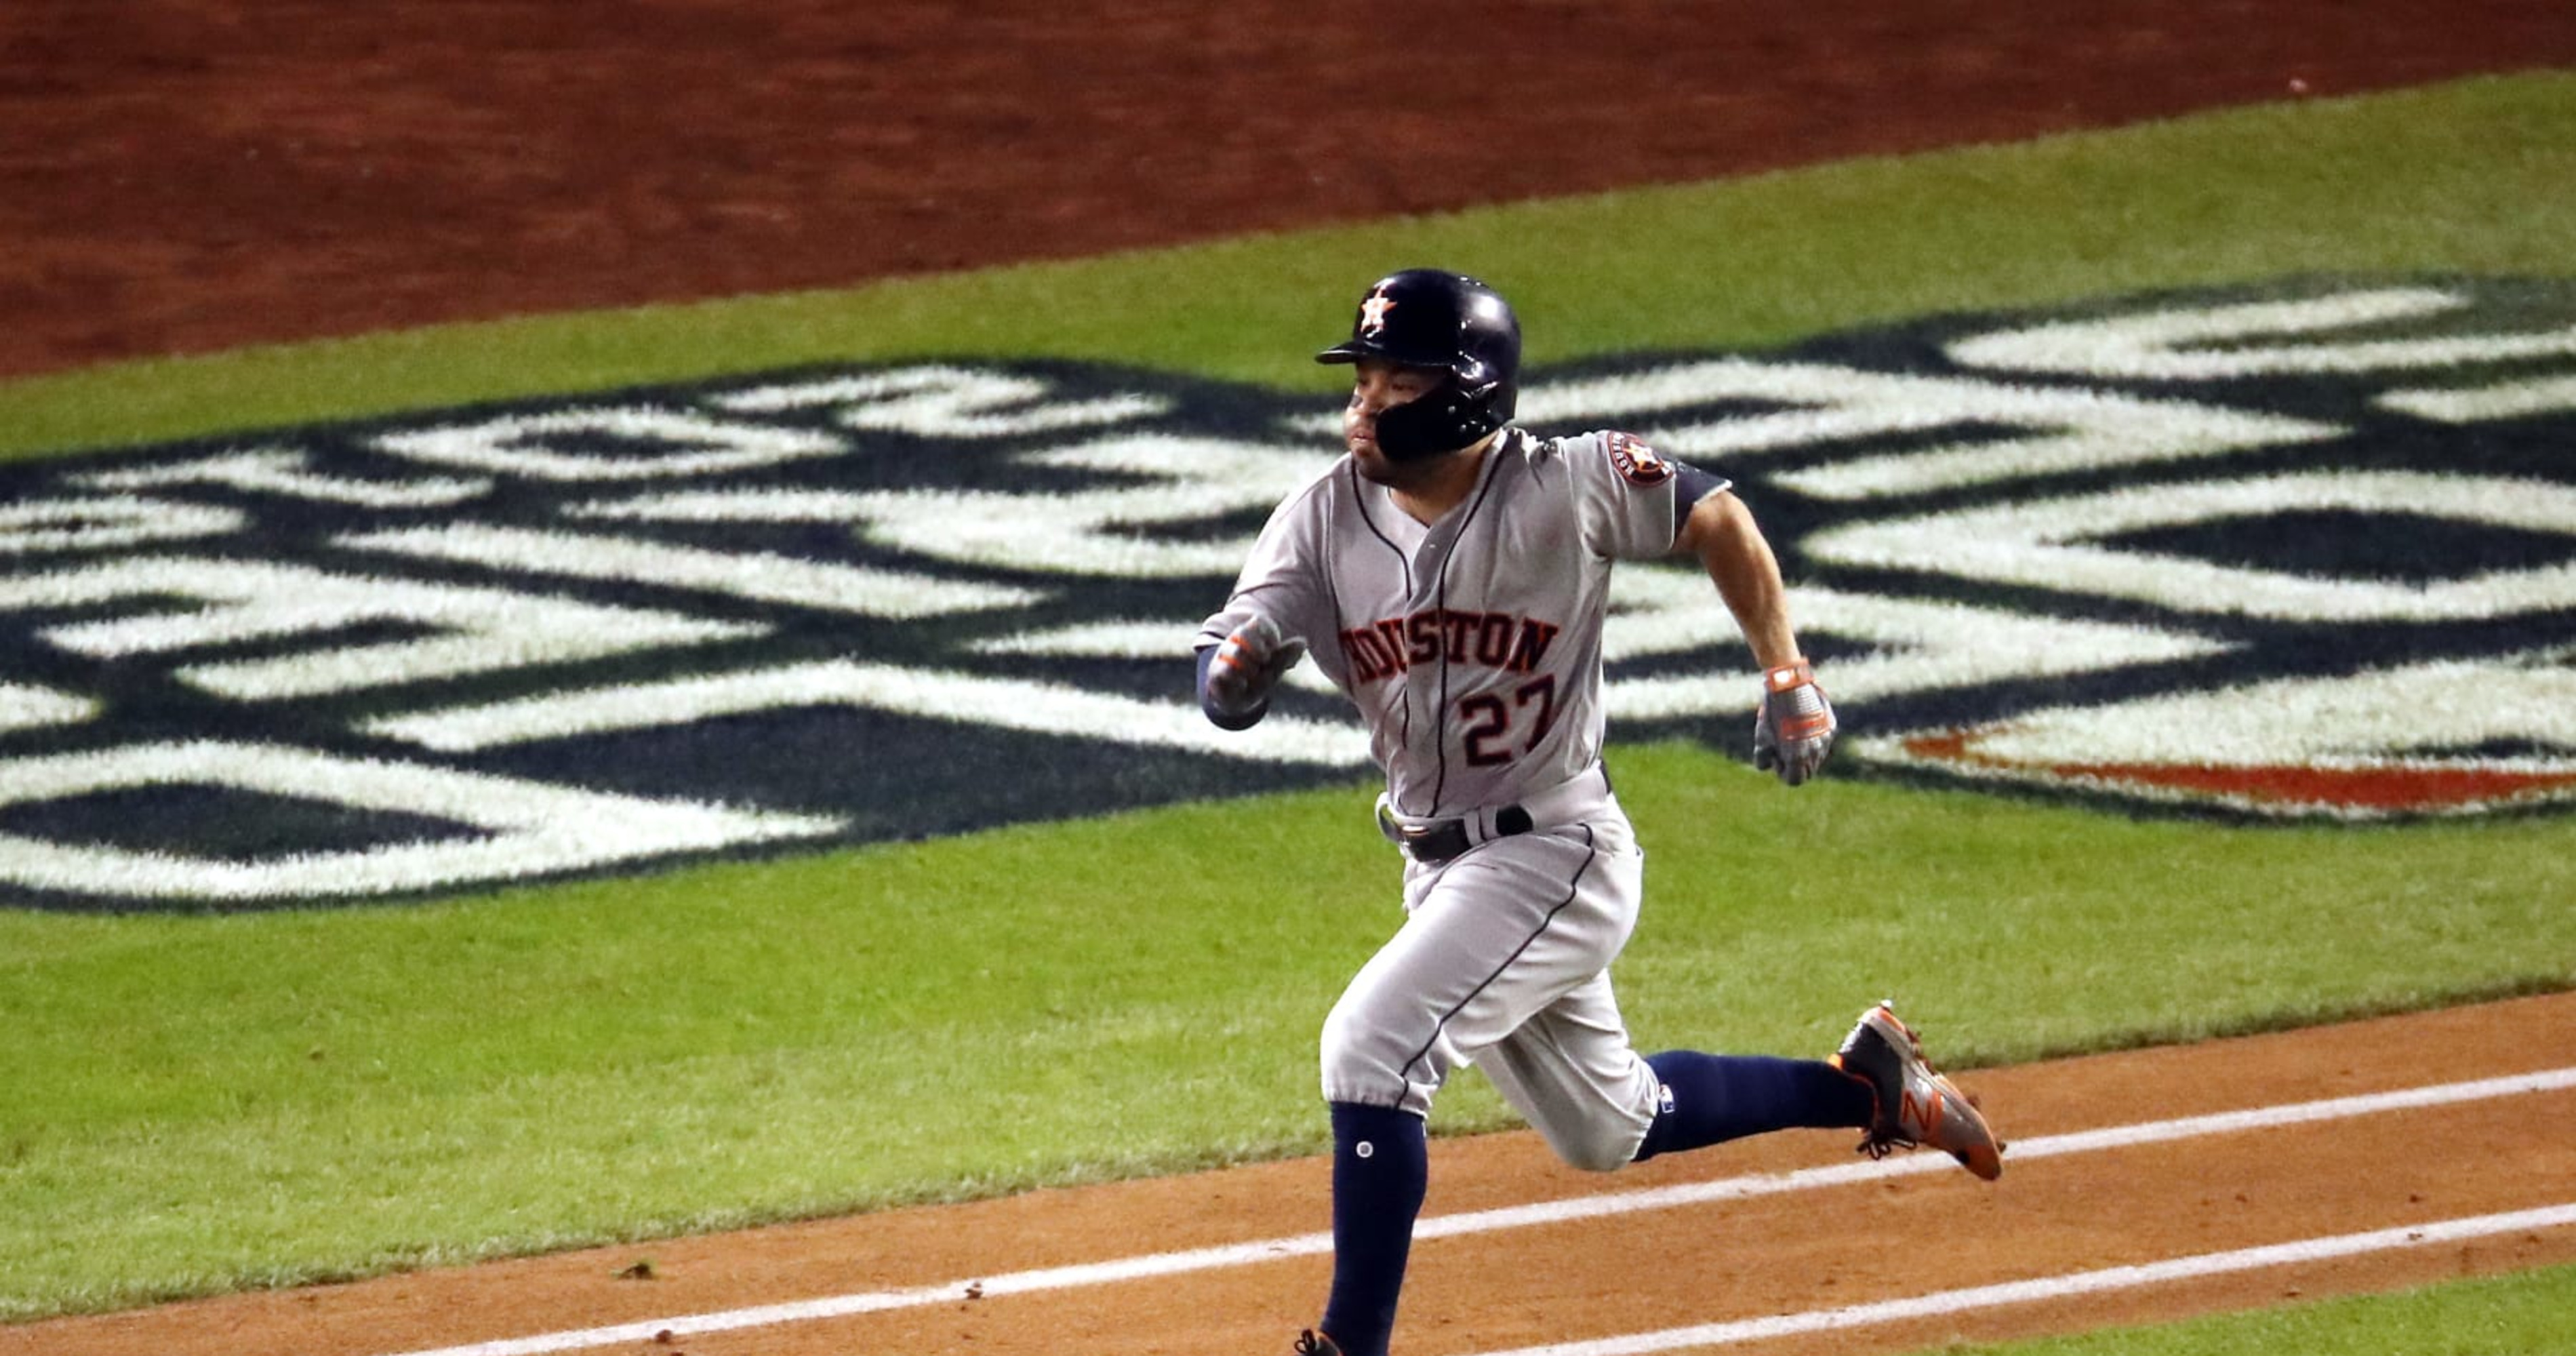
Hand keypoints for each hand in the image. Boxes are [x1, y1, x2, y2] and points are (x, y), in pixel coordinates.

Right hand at [1205, 614, 1306, 717]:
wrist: (1239, 701)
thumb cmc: (1257, 679)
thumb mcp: (1274, 669)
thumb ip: (1285, 656)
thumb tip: (1303, 642)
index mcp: (1251, 637)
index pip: (1259, 622)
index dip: (1269, 633)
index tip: (1274, 646)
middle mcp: (1235, 643)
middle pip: (1242, 631)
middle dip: (1257, 646)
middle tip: (1265, 658)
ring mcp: (1223, 657)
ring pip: (1233, 651)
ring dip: (1248, 665)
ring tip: (1253, 673)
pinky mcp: (1215, 674)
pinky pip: (1223, 671)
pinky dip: (1237, 680)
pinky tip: (1243, 684)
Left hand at [1753, 659, 1835, 785]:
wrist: (1789, 685)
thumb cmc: (1773, 713)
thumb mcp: (1762, 737)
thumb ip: (1763, 759)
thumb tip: (1771, 765)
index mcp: (1798, 757)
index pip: (1795, 781)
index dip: (1783, 773)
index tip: (1776, 758)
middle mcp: (1816, 751)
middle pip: (1808, 772)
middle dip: (1795, 766)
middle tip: (1783, 747)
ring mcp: (1826, 739)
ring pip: (1818, 758)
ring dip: (1806, 754)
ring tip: (1792, 734)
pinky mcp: (1831, 727)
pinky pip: (1824, 742)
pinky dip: (1814, 740)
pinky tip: (1802, 724)